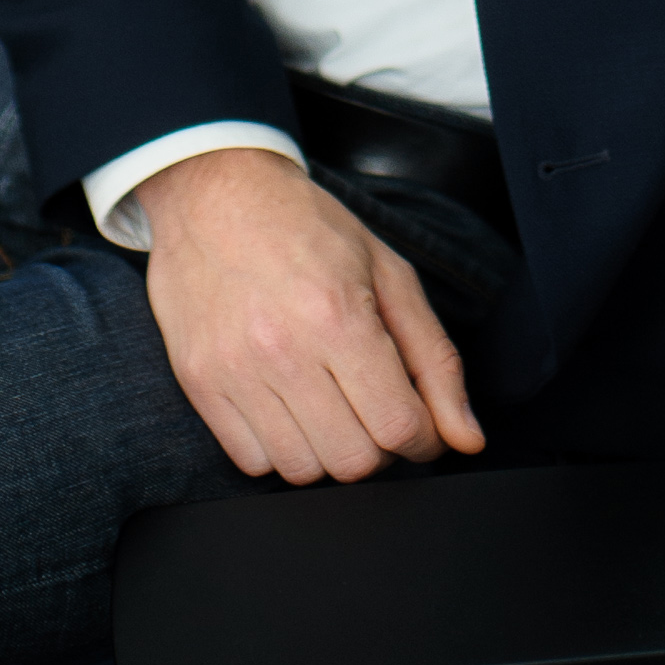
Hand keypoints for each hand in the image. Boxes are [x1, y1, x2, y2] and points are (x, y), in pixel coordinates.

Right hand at [135, 147, 484, 483]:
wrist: (214, 194)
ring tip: (330, 405)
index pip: (399, 427)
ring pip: (302, 470)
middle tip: (374, 409)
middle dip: (380, 448)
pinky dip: (280, 449)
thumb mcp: (390, 274)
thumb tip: (466, 438)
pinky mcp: (198, 383)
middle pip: (353, 461)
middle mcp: (282, 350)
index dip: (425, 439)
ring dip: (329, 451)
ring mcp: (233, 371)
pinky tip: (288, 406)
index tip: (421, 425)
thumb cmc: (307, 227)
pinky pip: (251, 461)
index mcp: (339, 316)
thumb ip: (436, 359)